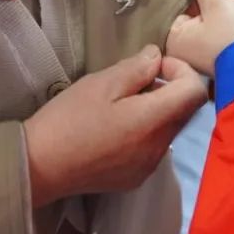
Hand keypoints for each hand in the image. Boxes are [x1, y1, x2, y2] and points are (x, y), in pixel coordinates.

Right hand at [23, 45, 206, 206]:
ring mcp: (149, 166)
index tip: (154, 65)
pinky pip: (154, 147)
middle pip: (184, 111)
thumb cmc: (68, 119)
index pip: (195, 92)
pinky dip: (145, 131)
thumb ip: (136, 68)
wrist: (39, 166)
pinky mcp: (136, 178)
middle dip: (169, 88)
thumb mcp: (100, 83)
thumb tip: (156, 56)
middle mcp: (159, 148)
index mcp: (152, 121)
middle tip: (134, 80)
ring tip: (122, 103)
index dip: (181, 70)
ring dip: (157, 110)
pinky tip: (115, 127)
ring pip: (169, 129)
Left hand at [167, 0, 233, 75]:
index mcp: (176, 40)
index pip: (178, 3)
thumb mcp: (218, 1)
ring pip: (211, 18)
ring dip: (223, 4)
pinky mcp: (226, 55)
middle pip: (195, 11)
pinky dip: (232, 17)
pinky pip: (224, 28)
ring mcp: (206, 55)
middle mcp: (187, 51)